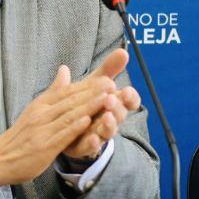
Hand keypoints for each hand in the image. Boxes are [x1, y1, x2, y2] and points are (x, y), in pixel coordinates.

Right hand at [0, 64, 113, 185]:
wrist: (0, 159)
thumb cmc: (22, 135)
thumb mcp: (36, 109)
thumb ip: (53, 91)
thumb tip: (65, 69)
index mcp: (41, 104)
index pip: (66, 91)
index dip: (87, 85)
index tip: (107, 78)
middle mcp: (42, 114)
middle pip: (70, 100)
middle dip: (93, 92)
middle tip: (111, 84)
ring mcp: (42, 129)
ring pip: (69, 115)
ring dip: (88, 106)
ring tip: (106, 99)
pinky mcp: (44, 146)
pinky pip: (61, 134)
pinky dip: (74, 127)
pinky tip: (87, 121)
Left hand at [61, 47, 142, 161]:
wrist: (69, 129)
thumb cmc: (87, 103)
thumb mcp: (95, 83)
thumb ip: (109, 69)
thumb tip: (123, 51)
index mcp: (113, 103)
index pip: (129, 100)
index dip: (130, 97)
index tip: (126, 90)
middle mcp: (109, 119)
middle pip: (119, 114)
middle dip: (117, 107)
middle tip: (111, 99)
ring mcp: (98, 134)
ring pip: (109, 131)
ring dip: (110, 125)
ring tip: (107, 118)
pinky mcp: (85, 147)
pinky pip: (91, 148)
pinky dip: (93, 144)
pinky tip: (92, 139)